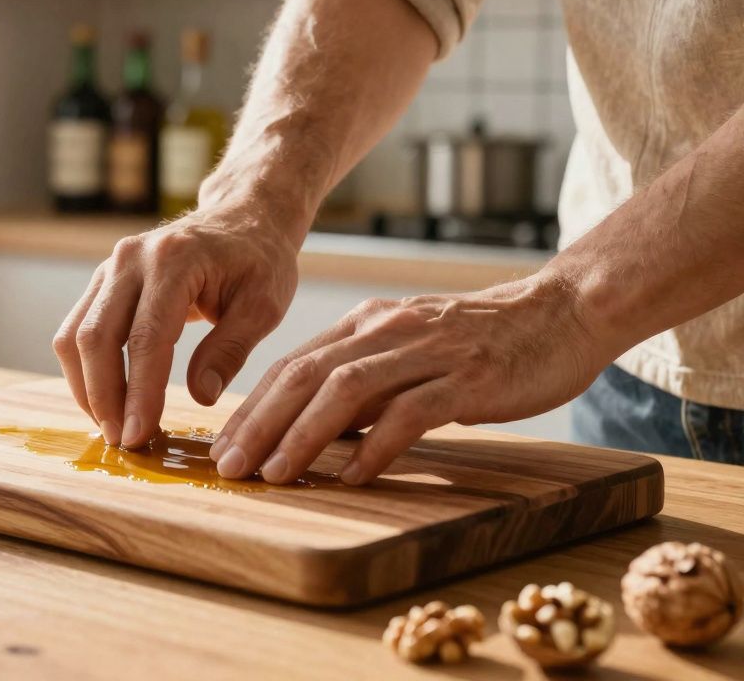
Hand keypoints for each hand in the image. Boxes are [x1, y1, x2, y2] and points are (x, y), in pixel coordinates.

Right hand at [53, 201, 301, 448]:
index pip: (146, 338)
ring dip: (86, 387)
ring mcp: (110, 267)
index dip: (139, 392)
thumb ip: (231, 349)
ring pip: (75, 335)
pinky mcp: (102, 280)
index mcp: (174, 260)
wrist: (242, 217)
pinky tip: (106, 400)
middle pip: (96, 337)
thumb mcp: (264, 305)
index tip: (139, 435)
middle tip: (122, 441)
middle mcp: (131, 258)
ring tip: (111, 426)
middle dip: (103, 396)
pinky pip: (77, 329)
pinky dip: (84, 370)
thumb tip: (200, 397)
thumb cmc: (258, 261)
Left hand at [209, 273, 611, 484]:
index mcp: (366, 323)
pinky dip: (376, 444)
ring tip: (276, 474)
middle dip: (260, 424)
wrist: (563, 311)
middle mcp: (387, 330)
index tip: (222, 448)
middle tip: (230, 466)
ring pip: (346, 390)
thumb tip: (314, 431)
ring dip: (303, 434)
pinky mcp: (468, 376)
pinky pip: (411, 411)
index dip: (252, 408)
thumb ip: (364, 384)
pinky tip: (353, 475)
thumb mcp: (408, 351)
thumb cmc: (482, 342)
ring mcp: (427, 351)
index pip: (292, 365)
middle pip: (305, 375)